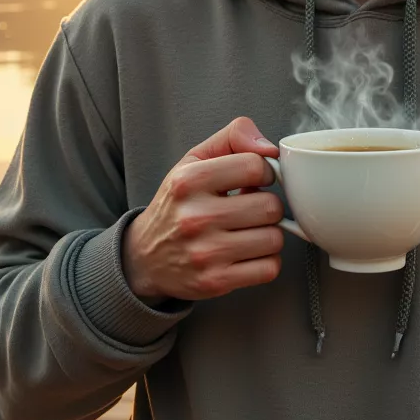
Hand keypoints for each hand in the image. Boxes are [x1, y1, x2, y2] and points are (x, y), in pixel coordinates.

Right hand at [122, 117, 284, 303]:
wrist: (146, 257)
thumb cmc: (178, 205)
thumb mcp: (194, 161)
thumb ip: (232, 138)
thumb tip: (269, 147)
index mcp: (189, 180)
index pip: (255, 166)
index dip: (265, 172)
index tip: (256, 180)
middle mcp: (195, 217)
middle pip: (270, 206)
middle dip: (267, 207)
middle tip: (249, 210)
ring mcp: (205, 252)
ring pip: (274, 239)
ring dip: (268, 235)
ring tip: (247, 232)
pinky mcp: (215, 281)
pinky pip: (269, 269)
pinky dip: (266, 262)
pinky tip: (247, 254)